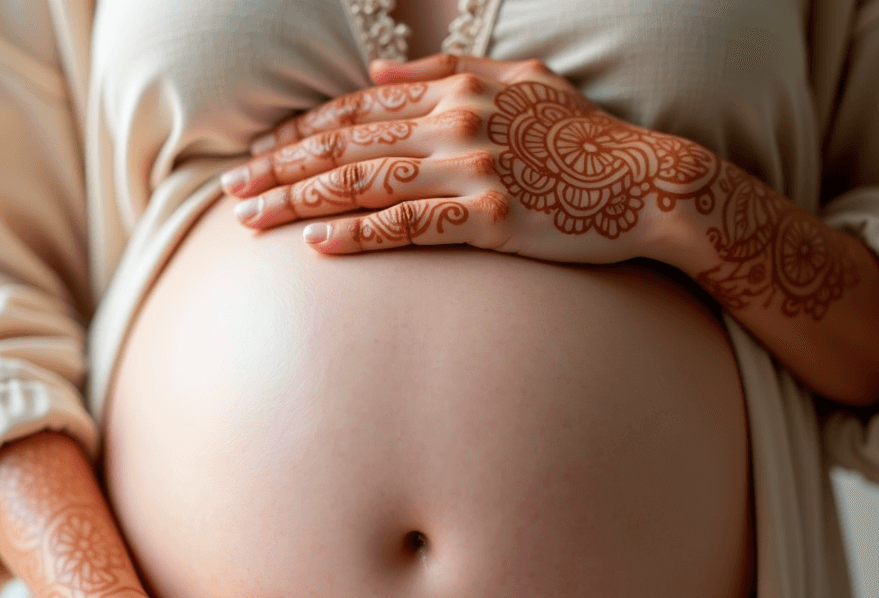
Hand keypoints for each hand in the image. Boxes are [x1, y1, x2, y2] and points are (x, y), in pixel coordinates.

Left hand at [222, 53, 718, 264]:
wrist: (647, 182)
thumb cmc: (584, 136)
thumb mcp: (520, 81)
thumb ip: (444, 69)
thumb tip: (376, 69)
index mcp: (457, 87)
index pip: (359, 107)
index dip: (302, 130)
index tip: (260, 150)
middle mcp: (456, 122)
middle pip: (347, 144)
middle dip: (280, 166)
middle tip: (231, 190)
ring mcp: (472, 170)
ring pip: (365, 184)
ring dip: (300, 202)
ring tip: (250, 221)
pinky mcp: (489, 220)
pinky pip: (408, 227)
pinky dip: (359, 236)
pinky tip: (317, 247)